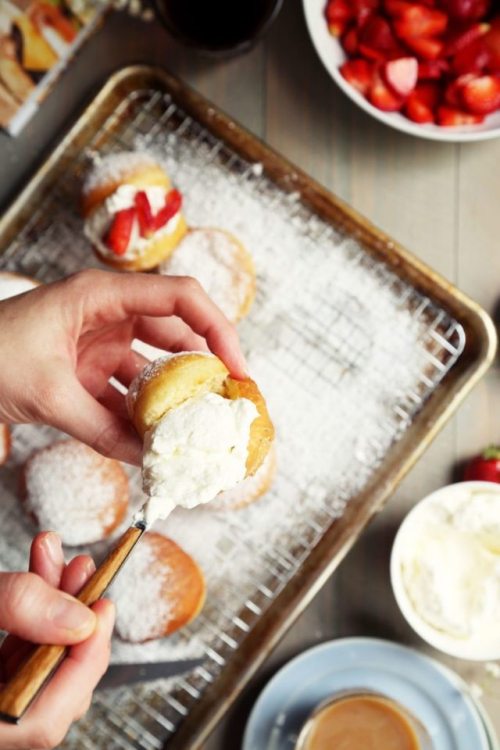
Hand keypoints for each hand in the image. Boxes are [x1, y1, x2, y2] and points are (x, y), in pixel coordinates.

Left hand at [0, 269, 246, 463]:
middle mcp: (107, 314)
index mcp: (102, 295)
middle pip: (175, 333)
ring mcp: (97, 342)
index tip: (237, 369)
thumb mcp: (47, 392)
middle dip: (204, 367)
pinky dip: (139, 417)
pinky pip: (125, 393)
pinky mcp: (86, 370)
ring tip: (196, 429)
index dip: (218, 329)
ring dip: (171, 399)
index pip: (180, 298)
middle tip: (228, 403)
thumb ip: (100, 428)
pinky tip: (152, 443)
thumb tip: (146, 458)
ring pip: (152, 368)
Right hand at [0, 531, 112, 748]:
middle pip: (50, 689)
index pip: (44, 719)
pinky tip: (44, 575)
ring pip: (37, 664)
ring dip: (57, 610)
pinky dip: (35, 615)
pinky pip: (19, 654)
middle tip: (88, 578)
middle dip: (76, 624)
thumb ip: (19, 608)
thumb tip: (81, 618)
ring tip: (65, 563)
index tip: (101, 610)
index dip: (83, 664)